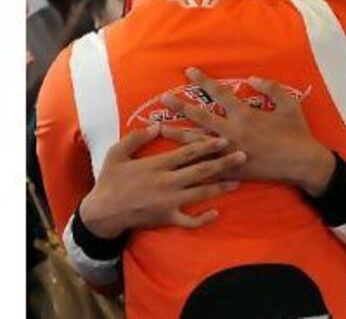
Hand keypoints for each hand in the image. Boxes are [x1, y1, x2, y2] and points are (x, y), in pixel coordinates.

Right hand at [79, 125, 244, 238]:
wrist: (102, 212)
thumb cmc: (110, 180)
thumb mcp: (117, 153)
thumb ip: (137, 138)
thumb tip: (157, 124)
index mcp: (157, 165)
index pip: (188, 152)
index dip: (208, 145)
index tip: (225, 138)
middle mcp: (167, 182)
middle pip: (201, 171)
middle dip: (223, 162)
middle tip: (243, 155)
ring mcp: (169, 202)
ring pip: (201, 193)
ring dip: (221, 187)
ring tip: (238, 181)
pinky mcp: (167, 218)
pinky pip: (189, 221)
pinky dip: (204, 218)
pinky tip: (216, 213)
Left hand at [162, 68, 335, 196]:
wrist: (302, 163)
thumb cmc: (296, 132)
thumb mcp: (289, 103)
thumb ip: (271, 88)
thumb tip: (253, 78)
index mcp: (245, 114)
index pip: (219, 93)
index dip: (203, 81)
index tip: (189, 71)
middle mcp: (233, 132)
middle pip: (200, 117)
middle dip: (180, 106)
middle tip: (163, 98)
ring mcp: (230, 151)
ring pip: (197, 141)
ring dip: (177, 133)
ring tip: (160, 128)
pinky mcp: (233, 168)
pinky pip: (208, 164)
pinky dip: (192, 162)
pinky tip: (177, 160)